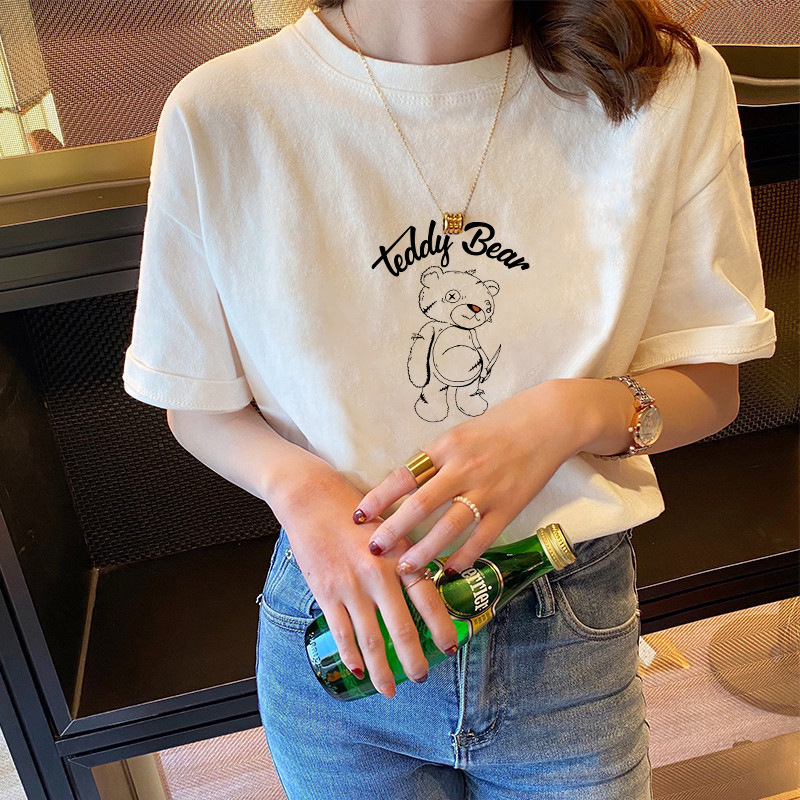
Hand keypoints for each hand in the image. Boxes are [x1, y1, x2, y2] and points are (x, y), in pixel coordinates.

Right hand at [270, 460, 458, 698]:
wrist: (311, 497)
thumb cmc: (355, 509)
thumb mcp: (392, 525)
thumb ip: (408, 554)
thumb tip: (428, 584)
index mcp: (400, 555)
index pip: (428, 598)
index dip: (441, 627)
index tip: (450, 647)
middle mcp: (378, 574)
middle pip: (402, 629)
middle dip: (414, 660)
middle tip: (421, 678)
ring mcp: (350, 586)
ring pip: (371, 639)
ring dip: (382, 669)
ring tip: (390, 689)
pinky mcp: (326, 592)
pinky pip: (342, 632)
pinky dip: (351, 655)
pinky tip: (358, 670)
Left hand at [354, 382, 581, 574]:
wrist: (548, 422)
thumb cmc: (501, 425)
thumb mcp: (461, 433)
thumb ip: (436, 458)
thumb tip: (406, 485)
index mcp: (446, 447)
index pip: (403, 475)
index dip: (378, 497)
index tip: (358, 514)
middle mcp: (463, 468)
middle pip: (420, 505)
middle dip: (393, 529)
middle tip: (373, 549)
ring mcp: (487, 490)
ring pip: (448, 528)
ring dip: (424, 551)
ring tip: (405, 568)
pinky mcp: (509, 507)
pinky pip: (481, 539)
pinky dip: (463, 557)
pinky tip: (449, 570)